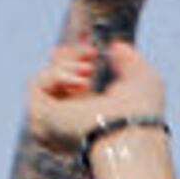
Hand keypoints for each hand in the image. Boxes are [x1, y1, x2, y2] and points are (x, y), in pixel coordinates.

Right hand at [25, 31, 166, 149]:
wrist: (129, 132)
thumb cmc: (141, 112)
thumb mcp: (142, 78)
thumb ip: (130, 60)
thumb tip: (117, 46)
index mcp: (89, 113)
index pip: (70, 82)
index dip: (75, 59)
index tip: (92, 50)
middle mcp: (67, 119)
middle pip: (52, 77)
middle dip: (69, 58)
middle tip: (90, 53)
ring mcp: (51, 120)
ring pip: (44, 78)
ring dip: (67, 66)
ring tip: (89, 72)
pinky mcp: (39, 118)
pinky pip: (37, 83)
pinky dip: (58, 75)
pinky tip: (83, 83)